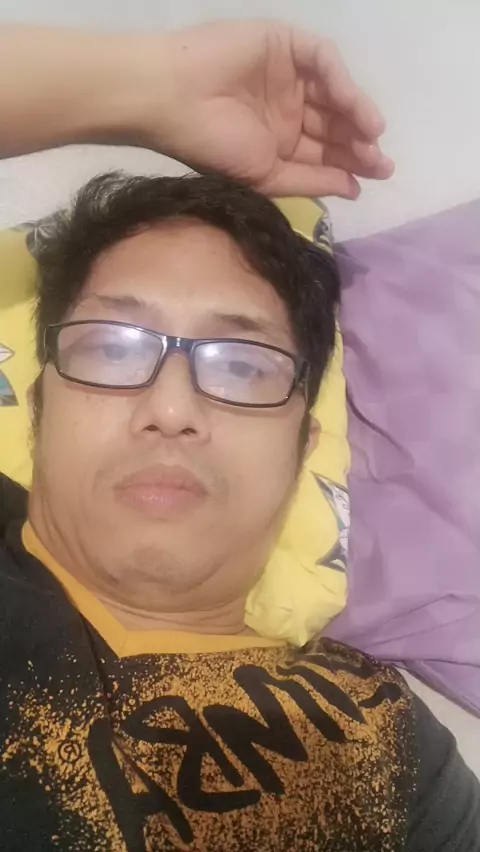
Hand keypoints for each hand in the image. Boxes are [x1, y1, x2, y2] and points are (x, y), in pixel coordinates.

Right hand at [127, 20, 393, 197]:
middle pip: (334, 124)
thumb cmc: (214, 147)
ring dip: (356, 112)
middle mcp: (287, 108)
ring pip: (334, 92)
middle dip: (359, 142)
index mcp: (279, 142)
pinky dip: (340, 80)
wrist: (173, 102)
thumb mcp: (267, 176)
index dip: (351, 163)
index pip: (324, 152)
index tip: (375, 178)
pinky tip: (351, 104)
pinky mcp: (284, 44)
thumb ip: (311, 181)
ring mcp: (287, 75)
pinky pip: (322, 60)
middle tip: (380, 160)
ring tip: (372, 135)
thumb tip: (354, 188)